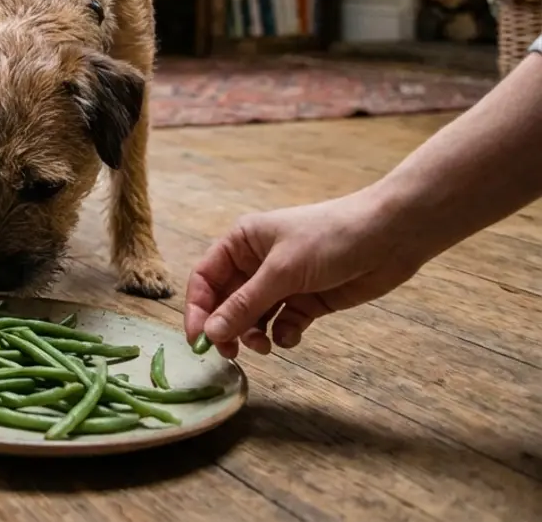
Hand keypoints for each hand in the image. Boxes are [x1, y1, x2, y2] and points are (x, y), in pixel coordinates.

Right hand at [183, 191, 430, 357]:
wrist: (391, 236)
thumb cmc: (331, 239)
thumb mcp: (283, 271)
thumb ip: (245, 304)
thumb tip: (211, 334)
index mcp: (241, 243)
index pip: (205, 279)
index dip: (198, 310)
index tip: (199, 341)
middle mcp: (256, 263)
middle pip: (227, 302)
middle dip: (227, 328)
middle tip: (231, 354)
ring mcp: (282, 283)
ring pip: (253, 318)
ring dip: (254, 335)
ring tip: (265, 347)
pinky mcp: (307, 301)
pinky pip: (283, 323)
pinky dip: (283, 334)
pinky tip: (293, 335)